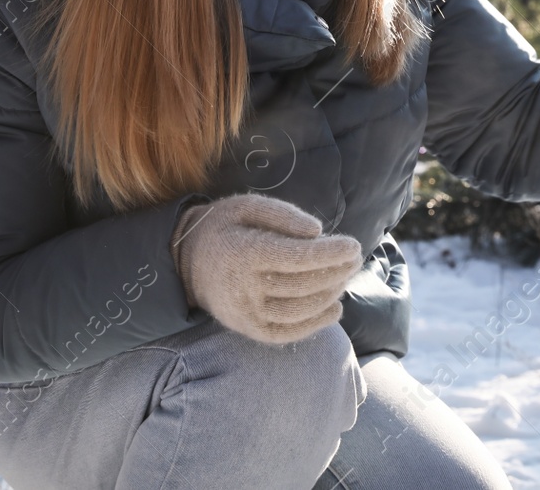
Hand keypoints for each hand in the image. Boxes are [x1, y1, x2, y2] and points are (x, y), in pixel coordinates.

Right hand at [169, 193, 363, 344]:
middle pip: (303, 285)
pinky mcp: (247, 329)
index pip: (297, 258)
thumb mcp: (247, 206)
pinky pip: (287, 333)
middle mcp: (243, 287)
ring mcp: (245, 313)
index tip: (354, 246)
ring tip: (344, 278)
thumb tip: (317, 232)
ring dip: (330, 295)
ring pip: (299, 311)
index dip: (330, 253)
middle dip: (337, 272)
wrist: (184, 262)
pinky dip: (315, 323)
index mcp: (244, 253)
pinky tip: (334, 308)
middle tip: (355, 259)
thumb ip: (283, 214)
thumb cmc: (224, 227)